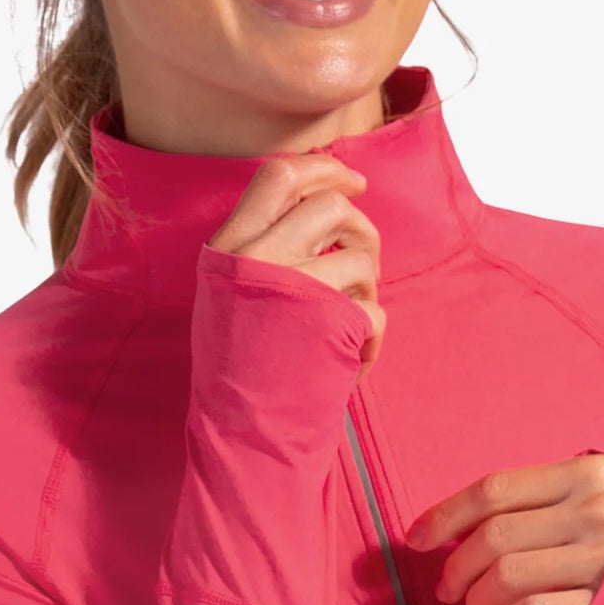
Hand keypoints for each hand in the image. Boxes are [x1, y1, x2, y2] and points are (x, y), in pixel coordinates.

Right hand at [206, 153, 386, 371]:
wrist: (239, 436)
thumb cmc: (238, 374)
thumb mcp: (228, 297)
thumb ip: (263, 250)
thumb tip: (323, 204)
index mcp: (229, 247)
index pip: (278, 174)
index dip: (325, 168)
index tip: (354, 181)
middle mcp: (258, 256)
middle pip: (331, 205)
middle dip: (362, 229)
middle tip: (364, 262)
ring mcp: (295, 286)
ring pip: (362, 258)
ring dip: (368, 293)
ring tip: (347, 328)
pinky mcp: (330, 321)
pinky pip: (375, 313)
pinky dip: (372, 343)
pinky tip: (350, 366)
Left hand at [405, 452, 603, 604]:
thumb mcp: (595, 497)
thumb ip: (540, 499)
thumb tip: (456, 525)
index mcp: (585, 474)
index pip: (495, 489)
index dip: (446, 515)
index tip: (417, 538)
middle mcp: (594, 511)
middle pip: (495, 535)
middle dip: (456, 567)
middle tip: (446, 588)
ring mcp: (602, 557)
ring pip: (508, 576)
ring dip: (475, 600)